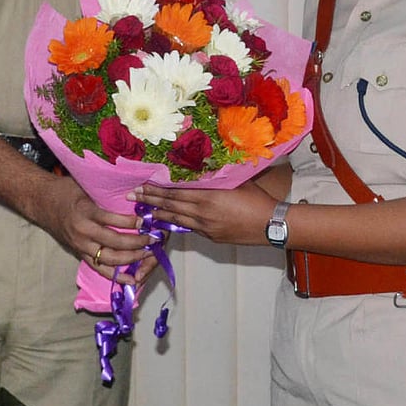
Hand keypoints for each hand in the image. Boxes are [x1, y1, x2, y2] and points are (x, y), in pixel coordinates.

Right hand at [39, 176, 156, 280]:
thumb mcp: (85, 185)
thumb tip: (133, 192)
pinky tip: (130, 279)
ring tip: (147, 255)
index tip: (146, 221)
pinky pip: (99, 267)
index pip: (111, 220)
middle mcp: (82, 232)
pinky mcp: (79, 253)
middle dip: (136, 243)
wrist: (41, 202)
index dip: (130, 222)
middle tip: (153, 240)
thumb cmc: (65, 190)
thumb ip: (105, 192)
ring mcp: (80, 245)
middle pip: (114, 242)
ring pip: (108, 258)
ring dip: (130, 259)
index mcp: (85, 211)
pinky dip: (115, 275)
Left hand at [131, 181, 278, 246]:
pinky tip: (169, 222)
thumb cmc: (257, 199)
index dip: (156, 190)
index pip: (174, 193)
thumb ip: (217, 177)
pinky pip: (190, 228)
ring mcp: (206, 227)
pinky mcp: (211, 237)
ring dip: (159, 215)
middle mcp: (202, 212)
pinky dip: (177, 224)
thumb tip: (204, 167)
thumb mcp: (236, 182)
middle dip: (150, 202)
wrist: (271, 225)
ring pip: (176, 220)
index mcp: (207, 196)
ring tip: (144, 212)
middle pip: (170, 207)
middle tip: (133, 197)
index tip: (141, 186)